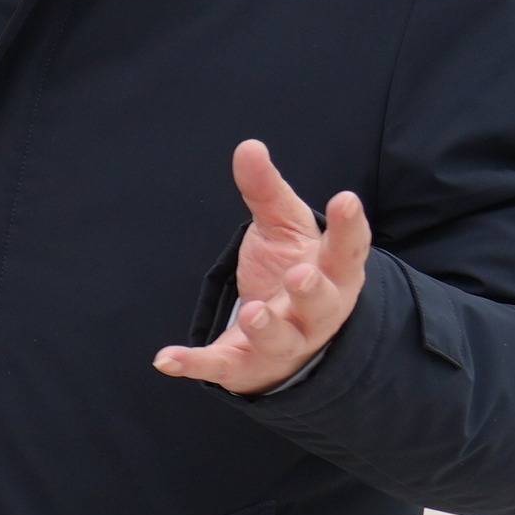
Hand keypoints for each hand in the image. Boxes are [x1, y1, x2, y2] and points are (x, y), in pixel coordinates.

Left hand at [153, 140, 369, 395]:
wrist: (287, 335)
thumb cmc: (291, 270)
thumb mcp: (282, 228)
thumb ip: (266, 191)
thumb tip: (248, 146)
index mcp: (333, 273)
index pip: (348, 250)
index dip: (350, 227)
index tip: (345, 199)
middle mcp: (315, 313)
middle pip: (321, 304)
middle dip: (312, 291)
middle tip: (300, 275)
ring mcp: (283, 342)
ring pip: (280, 340)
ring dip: (265, 328)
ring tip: (252, 312)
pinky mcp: (244, 365)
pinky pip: (220, 367)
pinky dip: (193, 364)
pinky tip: (165, 359)